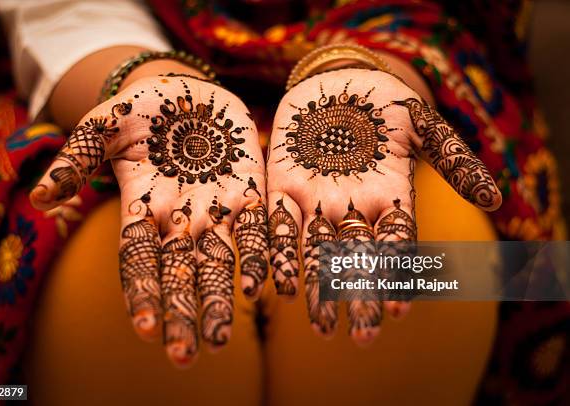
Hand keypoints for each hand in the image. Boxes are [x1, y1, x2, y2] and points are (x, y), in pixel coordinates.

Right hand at [30, 75, 267, 365]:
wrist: (187, 90)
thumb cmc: (139, 111)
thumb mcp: (102, 126)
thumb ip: (75, 158)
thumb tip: (40, 196)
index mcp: (141, 209)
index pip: (139, 261)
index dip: (142, 294)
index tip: (146, 329)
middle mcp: (178, 220)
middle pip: (180, 274)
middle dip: (182, 314)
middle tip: (186, 356)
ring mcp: (215, 208)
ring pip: (219, 263)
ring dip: (222, 300)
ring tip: (224, 339)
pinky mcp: (248, 191)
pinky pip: (256, 228)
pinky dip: (262, 255)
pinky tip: (270, 285)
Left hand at [267, 68, 500, 343]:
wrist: (337, 80)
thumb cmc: (385, 101)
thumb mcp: (422, 123)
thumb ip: (453, 158)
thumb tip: (496, 198)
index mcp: (389, 197)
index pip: (395, 245)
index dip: (395, 276)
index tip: (397, 310)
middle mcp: (353, 209)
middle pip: (356, 260)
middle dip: (358, 297)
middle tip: (360, 338)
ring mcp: (316, 201)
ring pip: (316, 253)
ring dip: (318, 290)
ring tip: (320, 327)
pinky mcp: (282, 187)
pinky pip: (277, 225)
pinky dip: (278, 254)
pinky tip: (277, 286)